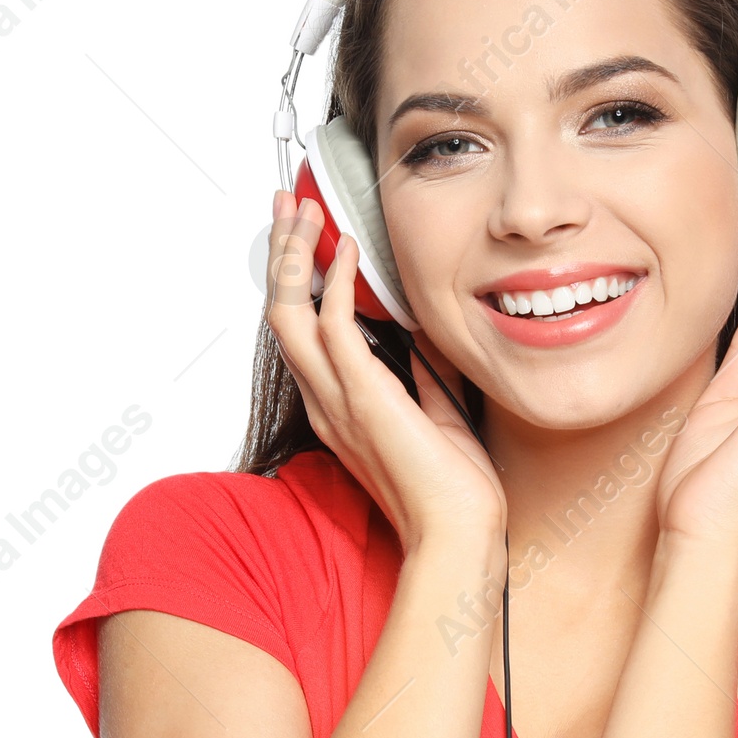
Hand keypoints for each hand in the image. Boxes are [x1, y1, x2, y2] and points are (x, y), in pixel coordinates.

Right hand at [266, 191, 506, 553]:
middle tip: (286, 205)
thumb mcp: (438, 411)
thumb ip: (425, 371)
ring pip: (289, 312)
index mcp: (338, 407)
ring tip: (303, 210)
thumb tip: (426, 330)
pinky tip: (348, 250)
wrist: (457, 531)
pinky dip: (339, 281)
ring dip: (294, 255)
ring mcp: (337, 399)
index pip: (302, 333)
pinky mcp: (363, 397)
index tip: (308, 239)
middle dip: (280, 254)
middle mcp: (325, 401)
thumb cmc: (452, 487)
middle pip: (280, 312)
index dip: (297, 282)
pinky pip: (335, 325)